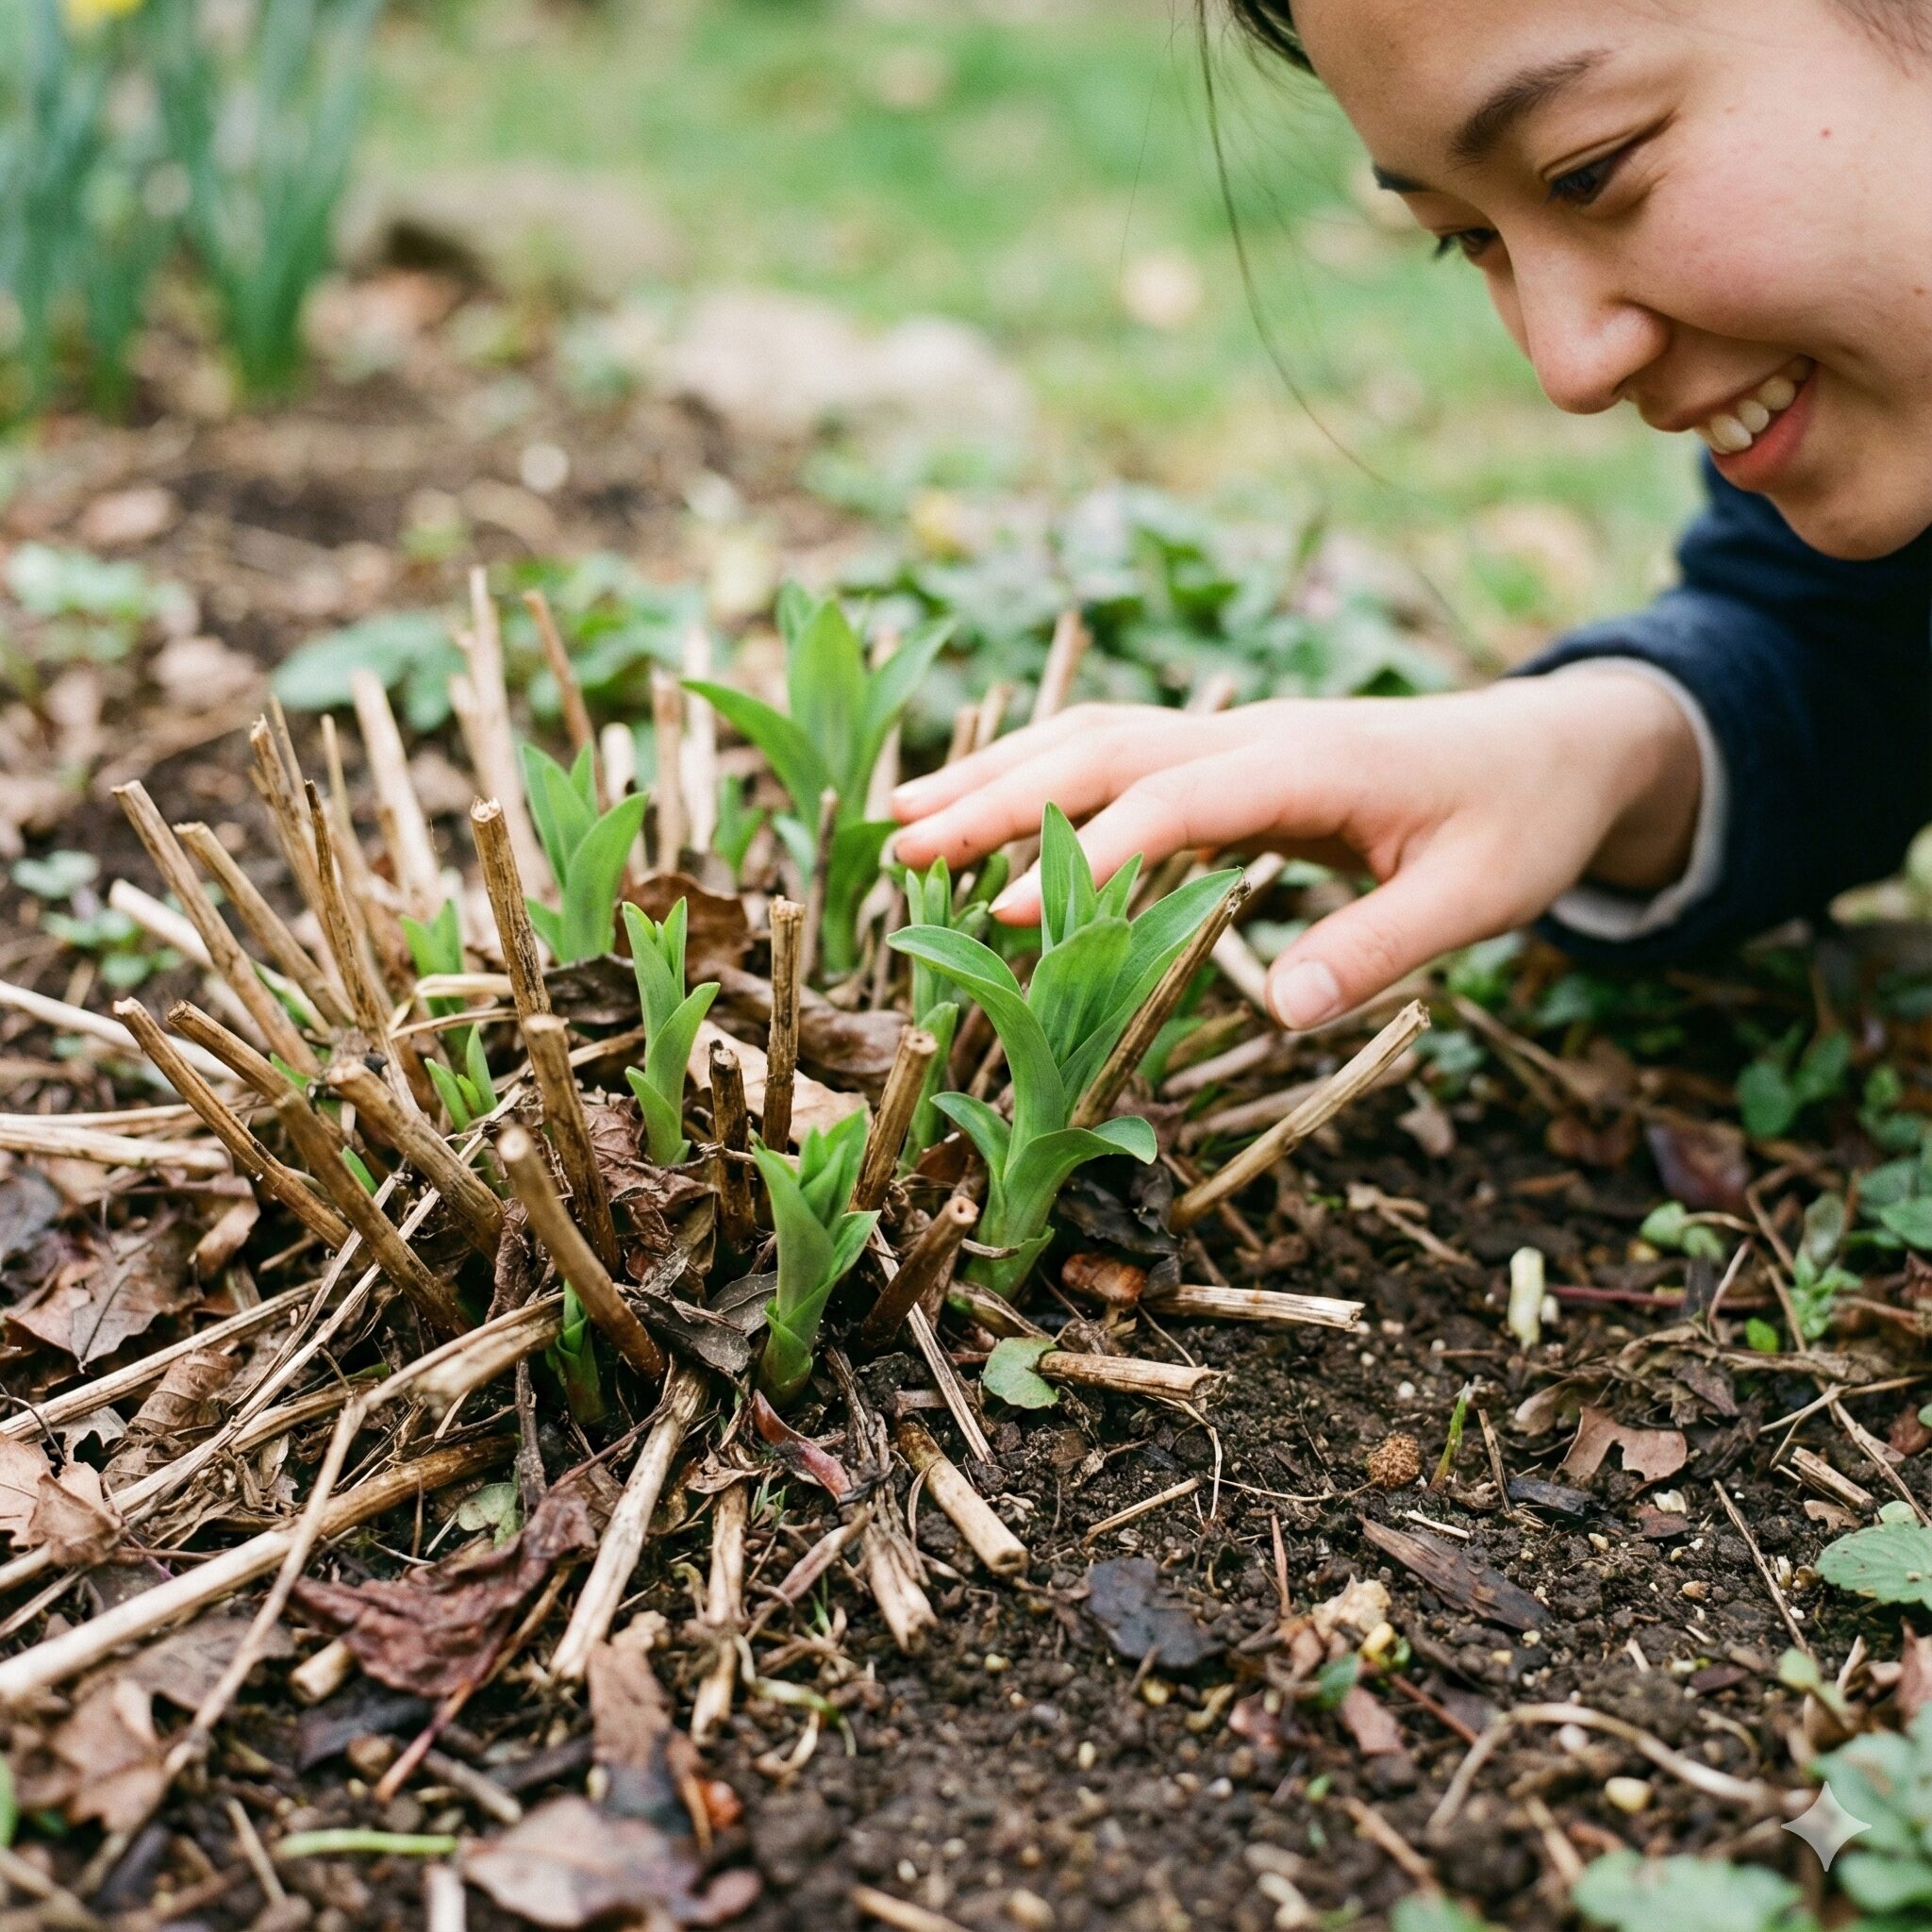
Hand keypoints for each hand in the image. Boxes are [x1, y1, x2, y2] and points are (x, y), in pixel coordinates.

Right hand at [891, 670, 1702, 1028]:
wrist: (1553, 745)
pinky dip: (1039, 770)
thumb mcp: (1479, 897)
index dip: (1084, 855)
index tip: (1003, 913)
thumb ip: (1379, 946)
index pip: (1171, 800)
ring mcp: (1237, 732)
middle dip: (995, 795)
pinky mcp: (1231, 750)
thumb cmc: (1519, 824)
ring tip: (903, 815)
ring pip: (1094, 737)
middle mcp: (1255, 733)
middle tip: (901, 848)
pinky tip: (987, 801)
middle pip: (1101, 750)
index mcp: (1308, 765)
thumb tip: (1280, 1010)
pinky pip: (1117, 748)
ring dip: (996, 771)